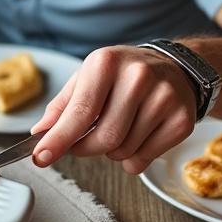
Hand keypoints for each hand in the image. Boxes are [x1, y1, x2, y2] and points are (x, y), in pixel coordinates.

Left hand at [28, 46, 197, 173]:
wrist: (175, 68)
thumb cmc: (122, 75)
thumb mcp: (88, 78)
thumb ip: (62, 107)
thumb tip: (39, 133)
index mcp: (106, 62)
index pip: (80, 112)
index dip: (58, 139)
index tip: (41, 157)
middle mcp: (138, 76)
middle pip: (104, 137)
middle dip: (86, 149)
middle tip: (82, 144)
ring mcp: (164, 98)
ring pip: (124, 151)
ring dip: (111, 152)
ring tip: (117, 130)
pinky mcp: (182, 120)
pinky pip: (145, 158)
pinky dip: (132, 159)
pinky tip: (137, 137)